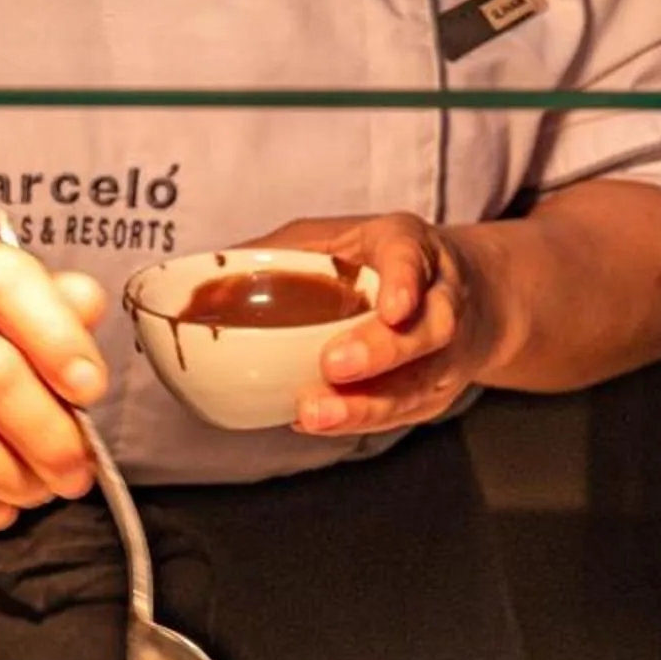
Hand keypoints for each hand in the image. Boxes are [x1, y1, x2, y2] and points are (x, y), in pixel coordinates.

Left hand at [246, 213, 509, 438]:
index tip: (392, 309)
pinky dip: (360, 420)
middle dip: (382, 351)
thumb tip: (201, 287)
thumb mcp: (330, 238)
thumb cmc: (372, 262)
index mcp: (407, 247)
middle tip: (334, 365)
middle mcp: (437, 299)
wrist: (459, 294)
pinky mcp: (434, 392)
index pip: (412, 258)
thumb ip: (275, 255)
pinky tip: (319, 421)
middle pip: (428, 329)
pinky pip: (403, 411)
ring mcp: (442, 352)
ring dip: (366, 403)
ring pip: (418, 381)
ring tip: (316, 413)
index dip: (405, 283)